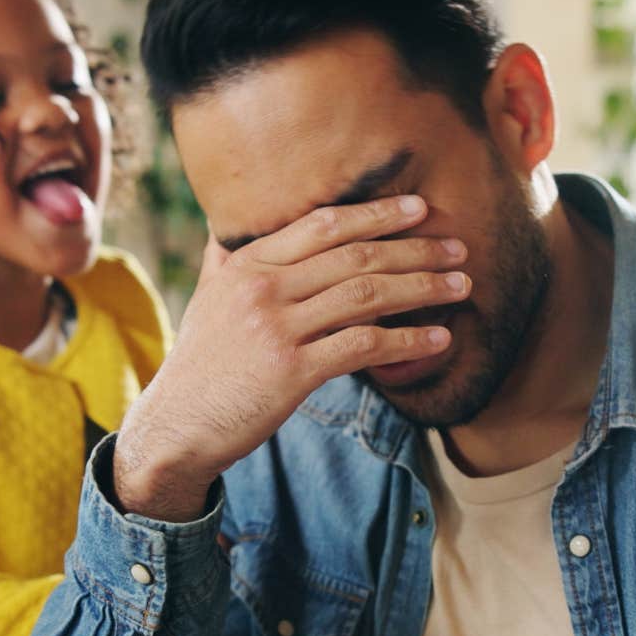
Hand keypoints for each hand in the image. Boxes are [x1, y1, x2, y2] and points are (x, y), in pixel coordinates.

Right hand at [114, 195, 468, 520]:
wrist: (174, 427)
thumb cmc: (200, 366)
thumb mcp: (207, 301)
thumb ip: (224, 261)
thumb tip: (227, 228)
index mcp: (246, 264)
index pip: (323, 225)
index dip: (376, 213)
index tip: (418, 209)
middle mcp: (261, 288)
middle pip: (354, 256)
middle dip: (414, 249)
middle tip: (458, 249)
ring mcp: (275, 329)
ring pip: (366, 295)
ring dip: (422, 288)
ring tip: (460, 288)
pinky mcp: (291, 372)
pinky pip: (363, 346)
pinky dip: (407, 340)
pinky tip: (438, 340)